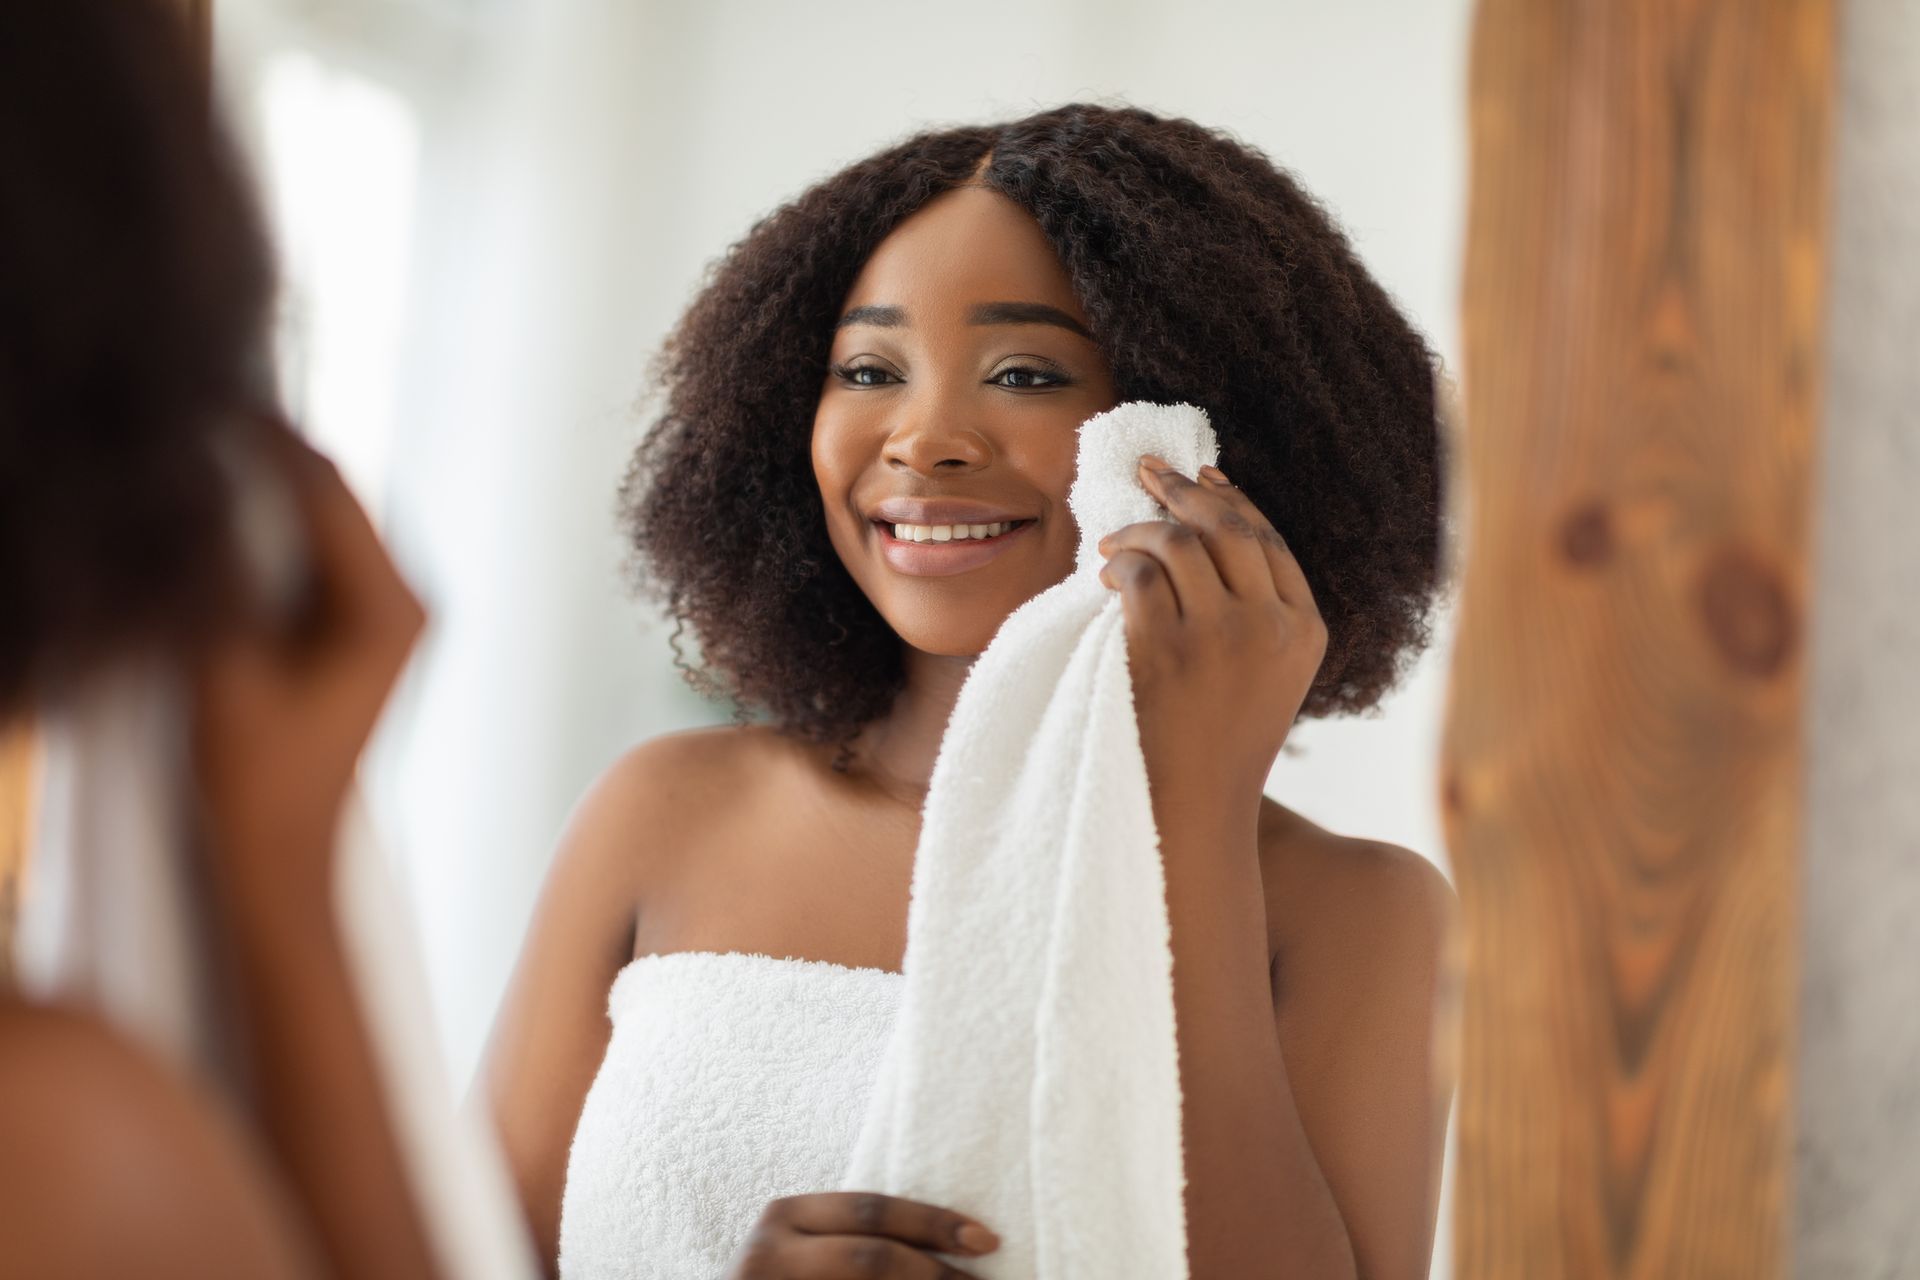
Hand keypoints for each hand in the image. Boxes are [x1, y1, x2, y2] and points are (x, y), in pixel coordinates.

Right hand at [190, 424, 425, 908]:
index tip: (203, 400)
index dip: (262, 438)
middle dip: (263, 452)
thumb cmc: (256, 776)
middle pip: (331, 491)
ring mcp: (392, 606)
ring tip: (200, 448)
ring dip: (264, 483)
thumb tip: (204, 486)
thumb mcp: (223, 669)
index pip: (326, 489)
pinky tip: (219, 507)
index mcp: (393, 607)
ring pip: (322, 512)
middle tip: (193, 414)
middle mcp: (410, 595)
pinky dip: (270, 521)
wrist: (282, 846)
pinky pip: (315, 544)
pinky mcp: (363, 618)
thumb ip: (220, 578)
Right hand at [726, 1192, 999, 1278]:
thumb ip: (856, 1235)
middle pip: (872, 1256)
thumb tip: (954, 1238)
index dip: (933, 1224)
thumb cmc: (783, 1277)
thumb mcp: (805, 1244)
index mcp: (786, 1215)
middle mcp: (769, 1252)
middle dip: (936, 1274)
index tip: (987, 1240)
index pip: (872, 1211)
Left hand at [1095, 456, 1326, 803]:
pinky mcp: (1167, 648)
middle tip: (1148, 472)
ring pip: (1181, 542)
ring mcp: (1221, 635)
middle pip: (1229, 528)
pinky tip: (1105, 577)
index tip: (1201, 474)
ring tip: (1112, 544)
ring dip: (1141, 530)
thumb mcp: (1264, 679)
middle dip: (1185, 489)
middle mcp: (1272, 626)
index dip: (1232, 499)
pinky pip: (1140, 575)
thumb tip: (1204, 533)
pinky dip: (1119, 566)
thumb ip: (1255, 616)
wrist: (1192, 811)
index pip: (1270, 541)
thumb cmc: (1218, 746)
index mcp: (1306, 631)